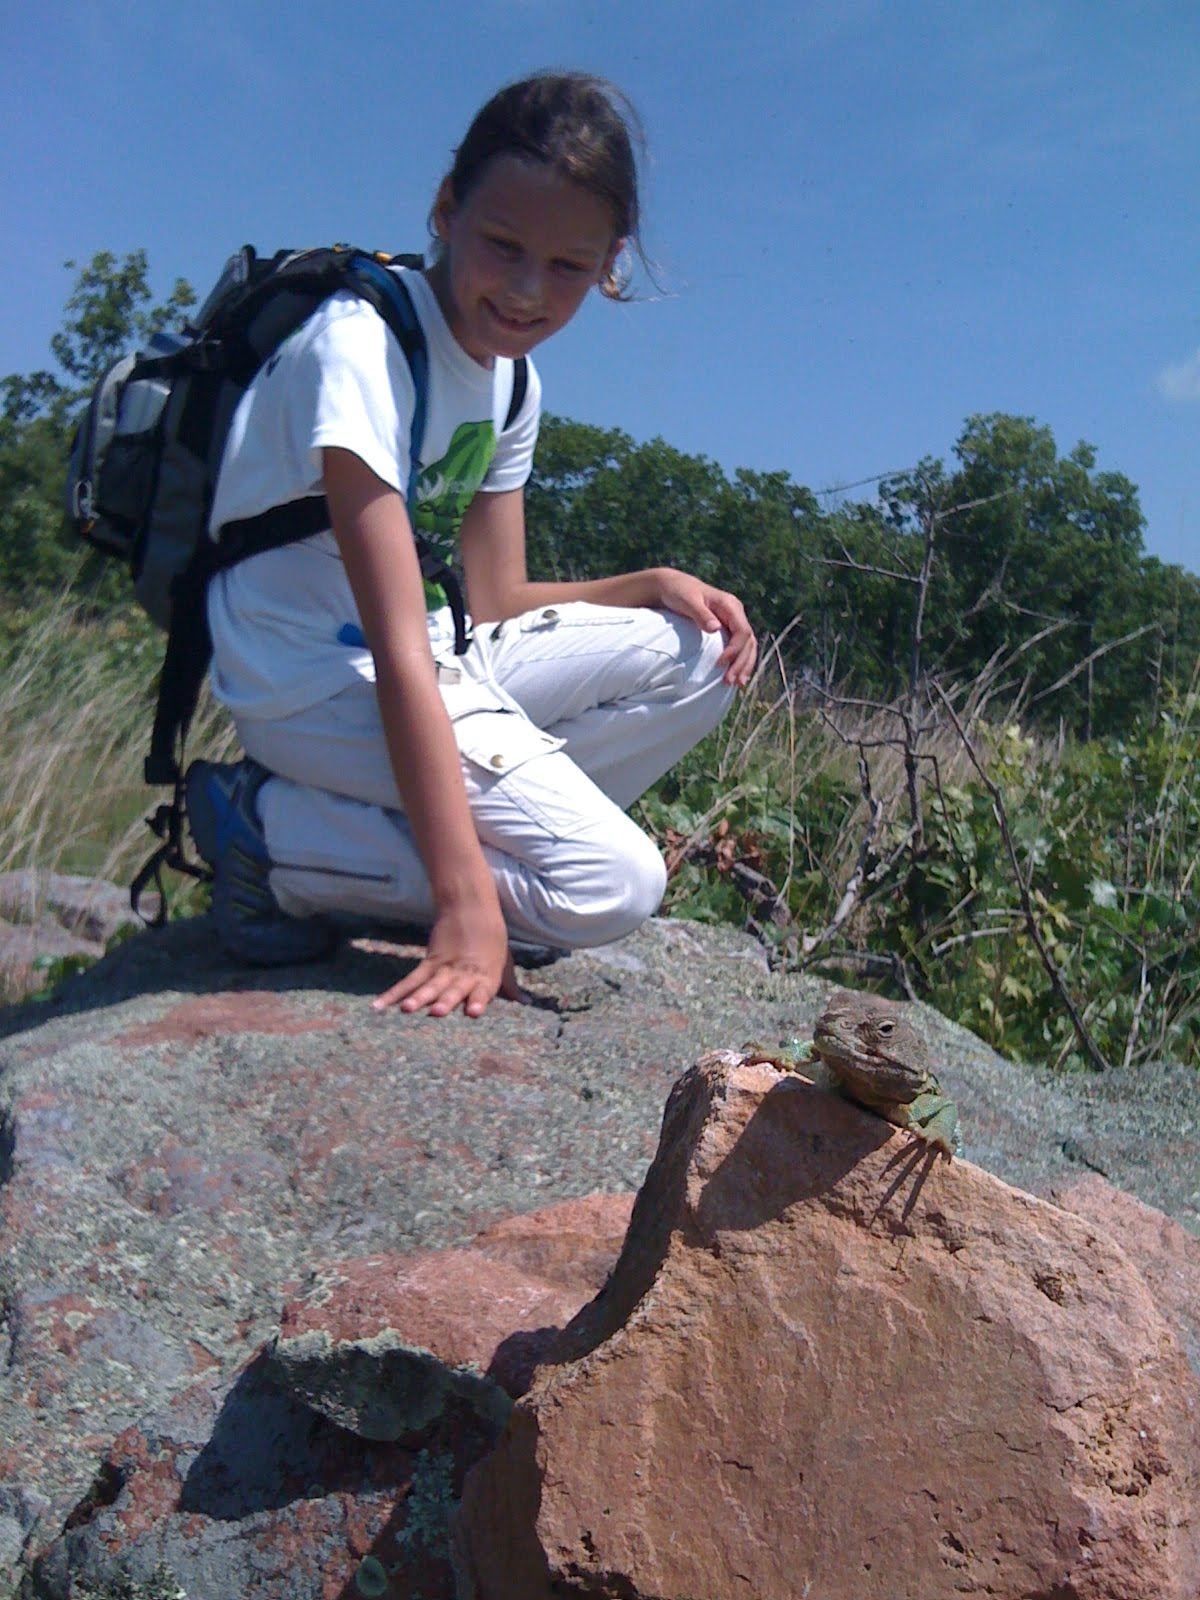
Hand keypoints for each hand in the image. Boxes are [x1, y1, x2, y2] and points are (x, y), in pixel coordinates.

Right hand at [372, 906, 519, 1018]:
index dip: (478, 1000)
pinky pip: (411, 979)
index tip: (473, 1012)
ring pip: (429, 984)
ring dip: (417, 998)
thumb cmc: (492, 937)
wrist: (470, 906)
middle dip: (445, 1000)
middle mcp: (464, 972)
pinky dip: (395, 992)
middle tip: (437, 1012)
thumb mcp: (505, 960)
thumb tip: (524, 1002)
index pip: (483, 989)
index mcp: (486, 974)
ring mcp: (444, 967)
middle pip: (453, 988)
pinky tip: (380, 1005)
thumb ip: (510, 984)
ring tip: (407, 1009)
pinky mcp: (429, 961)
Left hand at [653, 569, 757, 687]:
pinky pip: (739, 647)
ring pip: (747, 646)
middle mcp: (736, 613)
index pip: (742, 631)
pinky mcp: (727, 629)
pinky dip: (739, 662)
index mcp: (730, 605)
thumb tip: (715, 628)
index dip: (734, 650)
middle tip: (730, 682)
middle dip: (741, 663)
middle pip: (748, 642)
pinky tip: (735, 676)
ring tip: (737, 684)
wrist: (672, 587)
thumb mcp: (687, 601)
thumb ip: (701, 614)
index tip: (721, 664)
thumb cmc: (678, 592)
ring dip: (743, 665)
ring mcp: (733, 621)